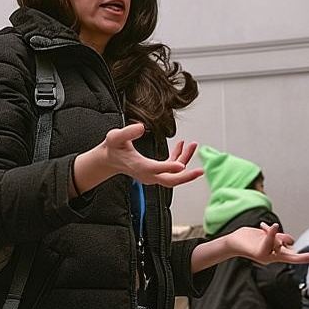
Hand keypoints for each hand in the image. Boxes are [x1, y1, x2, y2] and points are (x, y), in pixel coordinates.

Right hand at [72, 122, 202, 192]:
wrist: (109, 159)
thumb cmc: (112, 148)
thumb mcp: (115, 137)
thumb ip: (127, 132)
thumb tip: (141, 127)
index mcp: (139, 166)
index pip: (157, 169)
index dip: (170, 167)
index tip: (182, 165)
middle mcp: (147, 174)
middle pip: (170, 181)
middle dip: (186, 176)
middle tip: (200, 171)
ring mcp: (152, 175)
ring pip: (173, 175)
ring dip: (185, 161)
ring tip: (192, 145)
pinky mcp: (155, 172)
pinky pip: (170, 169)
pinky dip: (178, 159)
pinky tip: (181, 147)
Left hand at [232, 223, 308, 265]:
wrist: (234, 241)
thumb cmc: (252, 238)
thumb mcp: (269, 236)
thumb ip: (279, 238)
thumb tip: (289, 241)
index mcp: (277, 255)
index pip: (296, 256)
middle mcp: (274, 258)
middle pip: (294, 257)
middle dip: (307, 257)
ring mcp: (267, 257)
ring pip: (280, 240)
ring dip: (273, 232)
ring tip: (262, 231)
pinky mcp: (259, 253)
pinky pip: (270, 240)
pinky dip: (271, 233)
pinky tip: (271, 225)